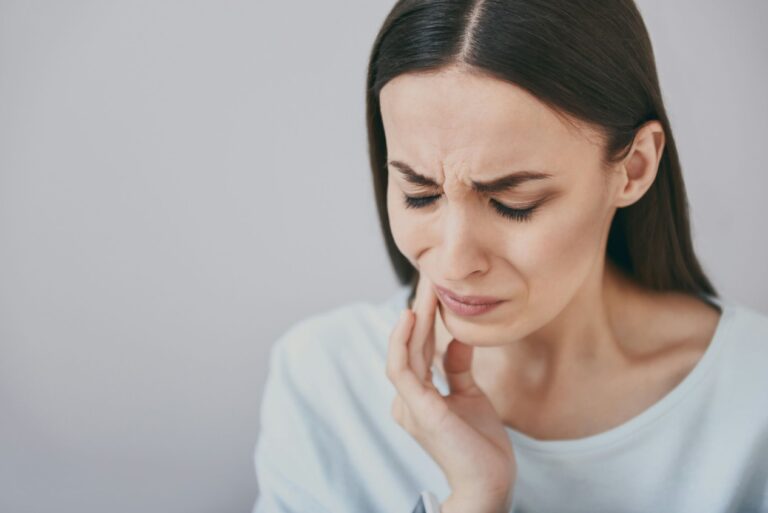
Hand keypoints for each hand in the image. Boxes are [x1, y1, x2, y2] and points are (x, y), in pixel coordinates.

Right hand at [386, 273, 516, 512]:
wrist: (489, 483)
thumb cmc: (479, 445)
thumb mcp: (470, 396)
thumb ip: (457, 369)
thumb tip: (457, 339)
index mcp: (417, 396)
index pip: (418, 348)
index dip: (425, 318)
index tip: (434, 288)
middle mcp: (407, 399)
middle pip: (410, 344)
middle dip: (420, 308)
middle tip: (428, 275)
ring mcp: (409, 405)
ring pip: (404, 351)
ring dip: (414, 318)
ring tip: (423, 289)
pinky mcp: (419, 410)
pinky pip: (403, 369)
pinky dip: (403, 342)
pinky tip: (412, 317)